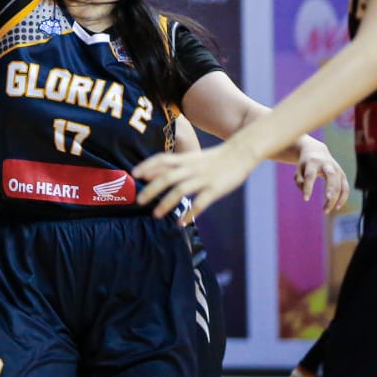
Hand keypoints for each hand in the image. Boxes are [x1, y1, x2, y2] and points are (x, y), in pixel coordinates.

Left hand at [133, 140, 258, 218]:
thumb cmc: (213, 158)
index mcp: (185, 159)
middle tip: (139, 200)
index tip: (134, 174)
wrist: (241, 153)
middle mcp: (191, 168)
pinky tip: (182, 223)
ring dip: (167, 203)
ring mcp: (203, 178)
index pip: (161, 159)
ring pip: (181, 190)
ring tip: (156, 214)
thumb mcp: (191, 158)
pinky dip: (191, 213)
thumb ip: (172, 165)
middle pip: (167, 177)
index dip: (147, 165)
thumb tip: (149, 173)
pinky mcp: (216, 189)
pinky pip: (201, 202)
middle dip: (152, 189)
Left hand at [295, 138, 350, 213]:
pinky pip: (345, 188)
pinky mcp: (343, 175)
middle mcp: (327, 165)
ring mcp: (337, 170)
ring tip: (326, 210)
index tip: (306, 199)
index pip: (310, 175)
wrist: (317, 151)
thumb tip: (305, 192)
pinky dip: (343, 198)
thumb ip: (299, 180)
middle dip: (330, 187)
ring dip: (335, 199)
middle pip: (330, 176)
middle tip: (327, 198)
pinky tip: (336, 207)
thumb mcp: (298, 169)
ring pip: (340, 185)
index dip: (308, 187)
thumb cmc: (306, 164)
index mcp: (313, 162)